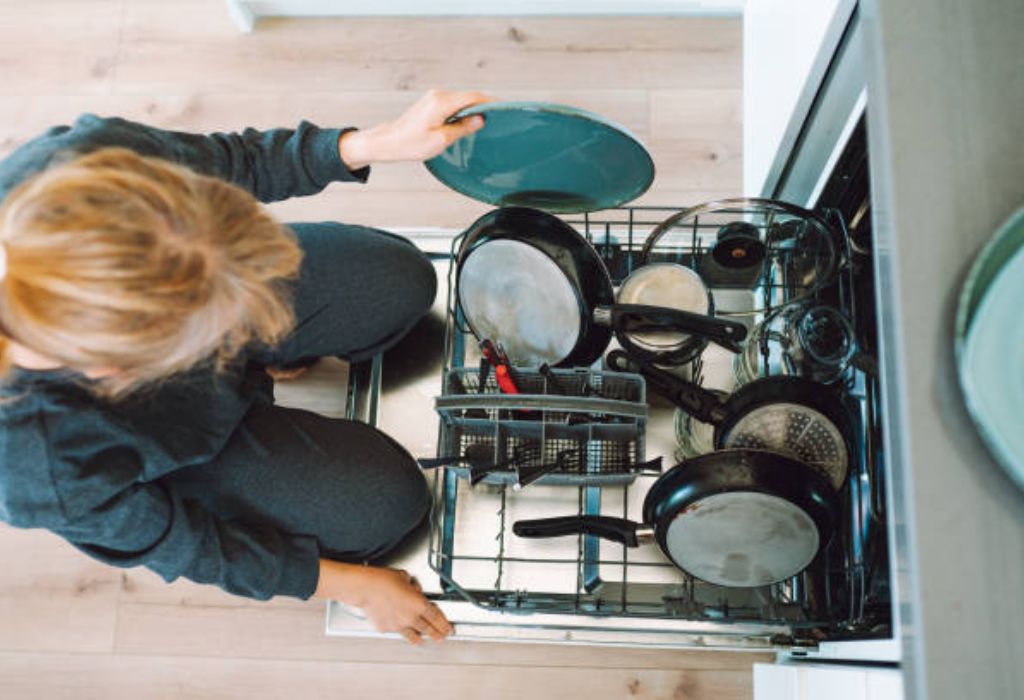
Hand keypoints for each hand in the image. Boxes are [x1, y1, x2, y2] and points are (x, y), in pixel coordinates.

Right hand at [314, 559, 452, 644]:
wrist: (364, 588)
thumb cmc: (382, 580)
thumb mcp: (404, 577)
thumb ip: (413, 587)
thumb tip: (414, 590)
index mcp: (418, 604)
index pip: (436, 617)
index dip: (444, 624)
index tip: (448, 628)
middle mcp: (410, 617)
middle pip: (427, 629)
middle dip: (436, 633)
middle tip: (441, 637)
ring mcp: (398, 625)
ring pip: (413, 635)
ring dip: (419, 637)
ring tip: (422, 640)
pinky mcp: (386, 628)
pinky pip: (395, 630)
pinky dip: (398, 629)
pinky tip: (398, 628)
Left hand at [338, 88, 492, 169]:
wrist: (389, 141)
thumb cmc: (410, 144)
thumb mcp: (440, 140)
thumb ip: (462, 128)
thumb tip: (480, 119)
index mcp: (442, 102)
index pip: (474, 97)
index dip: (492, 102)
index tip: (505, 109)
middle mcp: (438, 95)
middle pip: (470, 97)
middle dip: (485, 106)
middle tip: (500, 118)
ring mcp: (435, 97)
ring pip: (463, 100)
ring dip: (475, 109)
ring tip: (487, 122)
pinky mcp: (433, 102)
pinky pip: (455, 103)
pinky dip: (465, 111)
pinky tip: (470, 122)